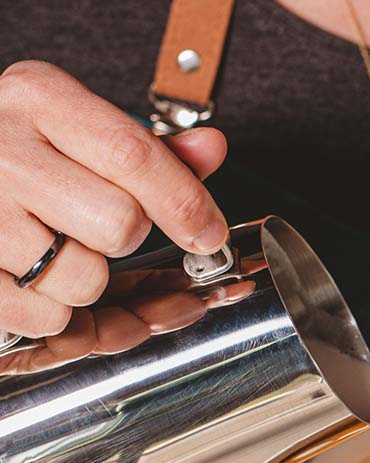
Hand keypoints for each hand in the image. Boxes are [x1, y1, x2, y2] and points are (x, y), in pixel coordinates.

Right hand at [0, 61, 227, 342]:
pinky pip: (48, 317)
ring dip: (87, 280)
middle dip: (126, 239)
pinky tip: (31, 277)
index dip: (184, 202)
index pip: (133, 155)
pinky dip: (53, 311)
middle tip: (97, 225)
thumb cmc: (16, 151)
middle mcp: (5, 153)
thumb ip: (147, 147)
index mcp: (39, 100)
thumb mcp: (74, 126)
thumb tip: (211, 150)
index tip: (208, 232)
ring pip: (86, 280)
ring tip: (56, 249)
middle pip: (120, 225)